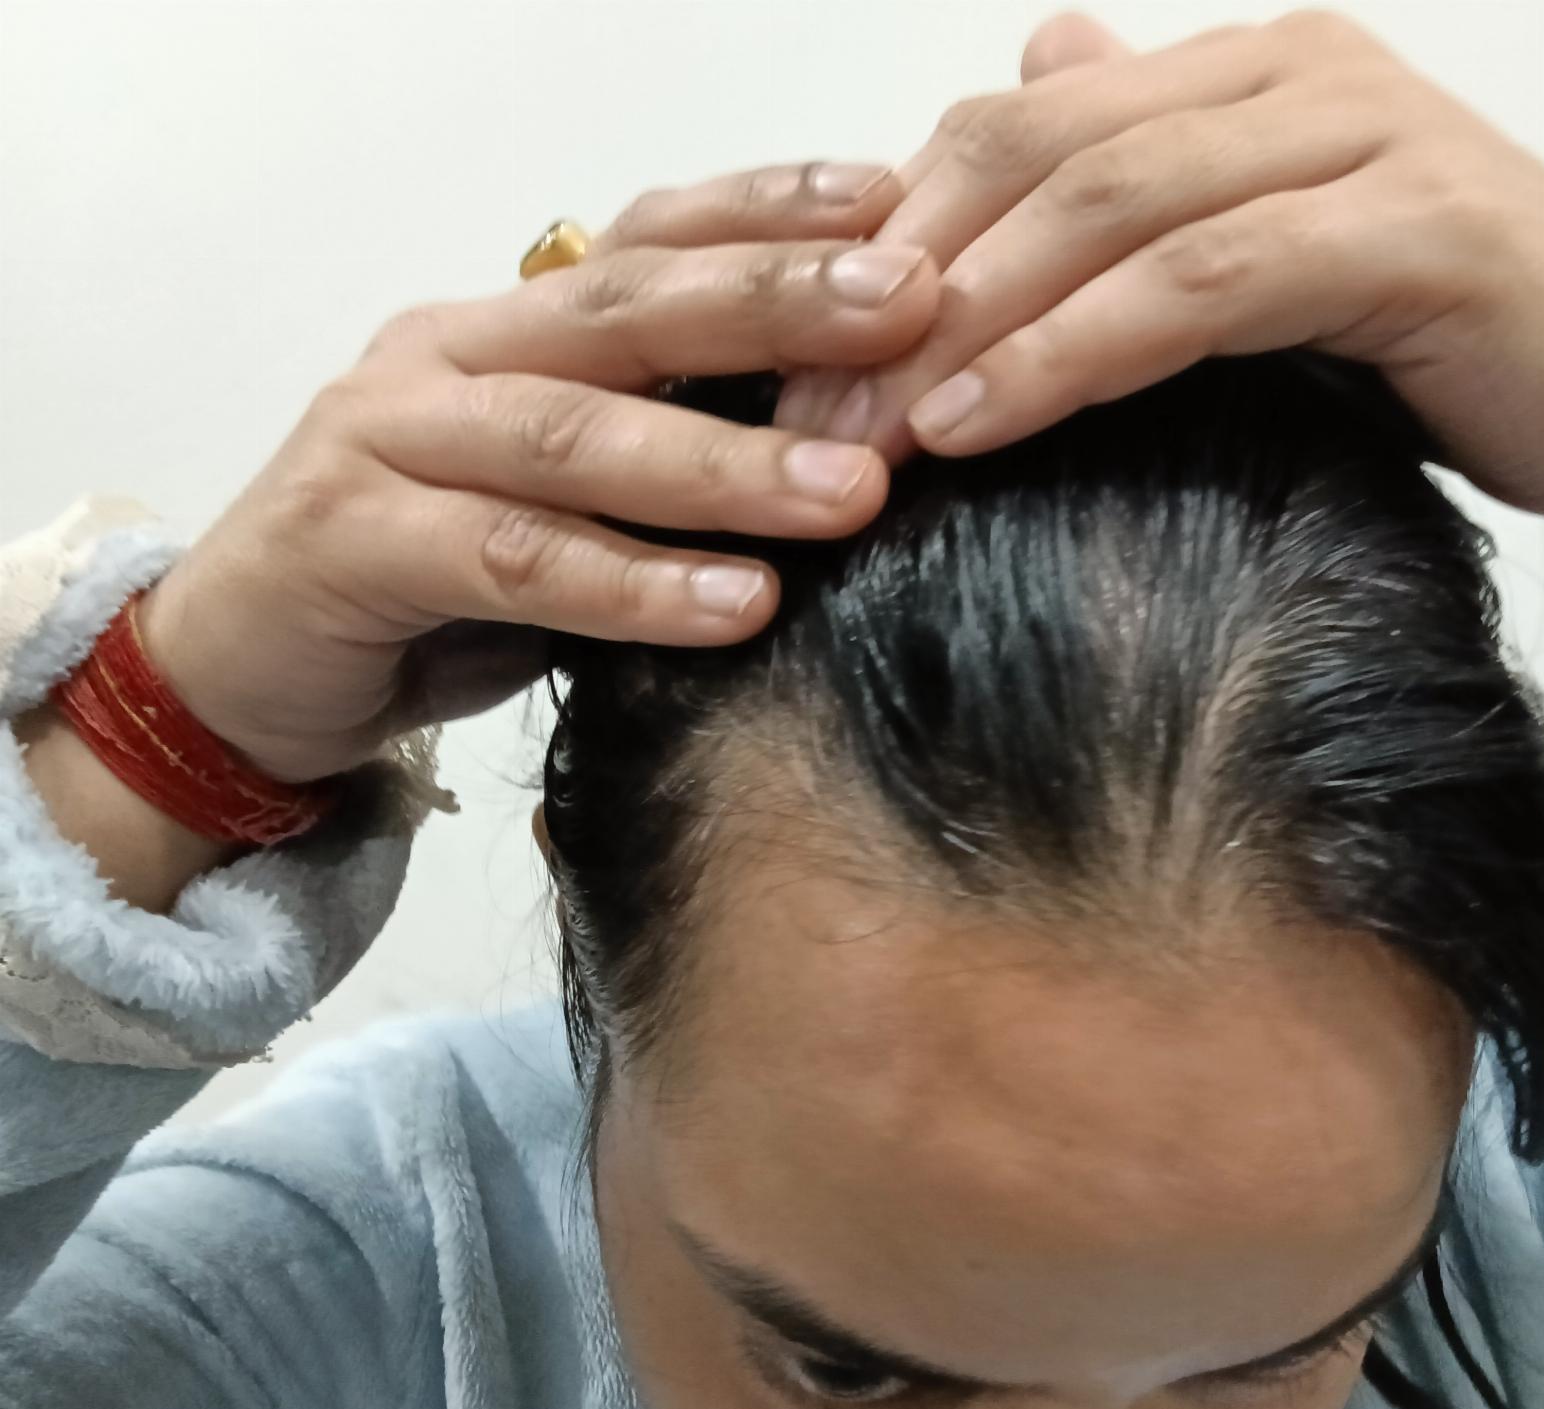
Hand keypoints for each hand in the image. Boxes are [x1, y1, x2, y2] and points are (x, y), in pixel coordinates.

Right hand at [139, 164, 934, 782]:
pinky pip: (512, 557)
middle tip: (908, 306)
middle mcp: (446, 353)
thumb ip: (660, 457)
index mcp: (505, 325)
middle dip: (776, 304)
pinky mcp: (350, 539)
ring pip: (576, 434)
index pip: (648, 242)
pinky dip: (631, 583)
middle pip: (627, 309)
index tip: (898, 209)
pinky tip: (737, 603)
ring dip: (725, 463)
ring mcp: (386, 436)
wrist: (244, 673)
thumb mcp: (560, 501)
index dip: (768, 215)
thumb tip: (854, 443)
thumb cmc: (430, 581)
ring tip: (852, 490)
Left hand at [778, 10, 1543, 536]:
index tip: (807, 352)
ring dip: (966, 322)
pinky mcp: (1415, 229)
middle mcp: (1297, 77)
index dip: (899, 231)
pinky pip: (1198, 285)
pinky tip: (979, 419)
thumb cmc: (1450, 349)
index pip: (1023, 127)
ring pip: (1108, 210)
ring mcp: (1362, 137)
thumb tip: (1035, 85)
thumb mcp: (1277, 261)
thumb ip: (1158, 184)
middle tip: (808, 402)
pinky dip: (1073, 349)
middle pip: (1041, 153)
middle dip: (905, 283)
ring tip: (868, 428)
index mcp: (1250, 74)